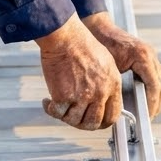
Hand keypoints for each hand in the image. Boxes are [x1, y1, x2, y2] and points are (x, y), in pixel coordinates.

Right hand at [35, 15, 121, 129]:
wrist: (65, 36)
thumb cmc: (82, 44)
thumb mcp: (106, 62)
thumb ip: (108, 83)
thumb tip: (104, 98)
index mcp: (113, 84)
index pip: (112, 116)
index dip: (102, 122)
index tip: (94, 122)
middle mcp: (99, 93)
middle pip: (93, 123)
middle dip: (83, 124)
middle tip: (74, 118)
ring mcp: (82, 96)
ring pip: (74, 121)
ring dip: (65, 118)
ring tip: (59, 109)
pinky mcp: (64, 95)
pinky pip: (57, 113)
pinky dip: (50, 110)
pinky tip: (47, 103)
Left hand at [81, 12, 160, 118]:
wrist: (98, 27)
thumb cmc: (101, 44)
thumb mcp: (109, 67)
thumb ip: (119, 85)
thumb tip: (123, 106)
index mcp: (142, 56)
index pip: (155, 85)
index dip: (152, 104)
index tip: (146, 115)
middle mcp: (150, 54)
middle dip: (157, 103)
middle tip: (148, 117)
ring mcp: (151, 54)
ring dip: (159, 97)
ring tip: (150, 110)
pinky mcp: (148, 56)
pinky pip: (159, 75)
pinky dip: (156, 88)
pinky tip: (148, 97)